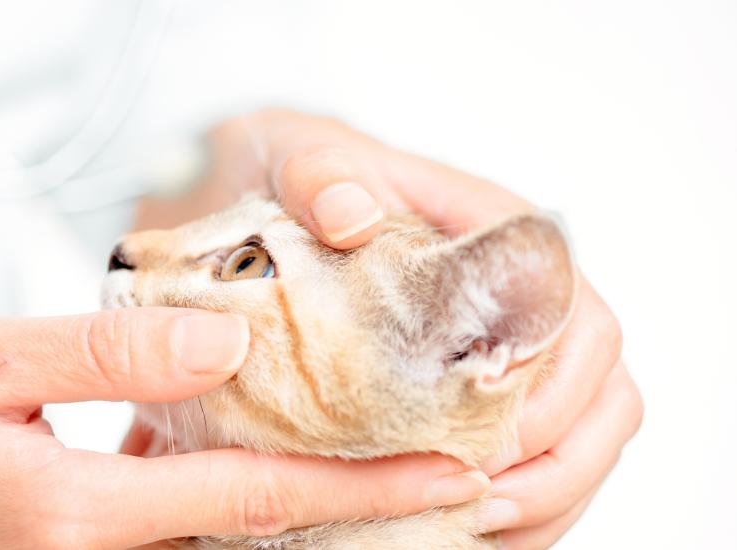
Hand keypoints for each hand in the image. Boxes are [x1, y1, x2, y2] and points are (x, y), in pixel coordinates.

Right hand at [0, 308, 490, 548]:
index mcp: (82, 515)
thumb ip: (103, 347)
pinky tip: (283, 473)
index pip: (259, 495)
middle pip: (264, 538)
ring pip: (232, 544)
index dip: (367, 485)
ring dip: (317, 514)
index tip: (455, 471)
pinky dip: (246, 510)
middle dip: (368, 516)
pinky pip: (185, 539)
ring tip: (398, 474)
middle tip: (461, 483)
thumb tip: (221, 335)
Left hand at [137, 108, 642, 548]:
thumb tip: (352, 219)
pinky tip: (471, 524)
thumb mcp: (301, 161)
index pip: (579, 322)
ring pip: (579, 429)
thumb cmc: (299, 175)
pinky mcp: (470, 380)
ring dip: (547, 492)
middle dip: (556, 463)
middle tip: (482, 505)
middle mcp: (517, 294)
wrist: (268, 187)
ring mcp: (501, 340)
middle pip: (599, 390)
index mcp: (499, 237)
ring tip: (480, 527)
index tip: (487, 445)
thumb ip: (325, 177)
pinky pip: (532, 447)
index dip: (556, 394)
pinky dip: (519, 497)